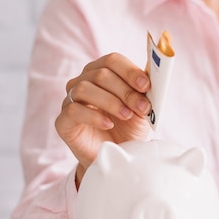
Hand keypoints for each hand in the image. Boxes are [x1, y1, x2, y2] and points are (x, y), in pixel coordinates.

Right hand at [55, 53, 151, 185]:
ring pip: (85, 89)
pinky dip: (94, 116)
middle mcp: (83, 82)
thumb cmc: (127, 129)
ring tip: (126, 116)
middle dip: (125, 91)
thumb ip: (145, 94)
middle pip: (100, 74)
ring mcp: (70, 100)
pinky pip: (73, 110)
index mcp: (102, 73)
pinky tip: (108, 125)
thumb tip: (154, 78)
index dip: (130, 71)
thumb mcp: (141, 110)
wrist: (116, 157)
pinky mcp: (63, 121)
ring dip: (111, 102)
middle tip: (142, 107)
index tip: (146, 85)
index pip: (112, 61)